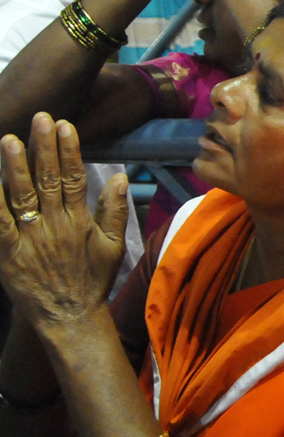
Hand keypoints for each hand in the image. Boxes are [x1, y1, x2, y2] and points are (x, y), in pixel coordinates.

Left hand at [0, 115, 127, 330]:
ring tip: (8, 141)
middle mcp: (55, 226)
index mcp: (79, 221)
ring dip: (16, 168)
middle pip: (48, 180)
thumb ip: (114, 211)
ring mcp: (31, 240)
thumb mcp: (113, 246)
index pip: (74, 178)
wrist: (71, 318)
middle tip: (38, 118)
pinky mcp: (9, 256)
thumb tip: (119, 177)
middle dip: (43, 148)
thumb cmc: (91, 280)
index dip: (69, 150)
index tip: (64, 125)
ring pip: (22, 198)